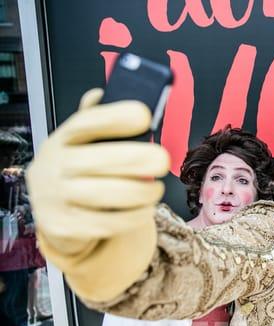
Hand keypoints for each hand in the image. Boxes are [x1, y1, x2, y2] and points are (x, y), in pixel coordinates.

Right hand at [26, 89, 169, 239]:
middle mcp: (54, 167)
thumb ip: (95, 120)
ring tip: (155, 190)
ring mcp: (55, 198)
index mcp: (62, 140)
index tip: (143, 115)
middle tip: (162, 161)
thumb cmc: (79, 174)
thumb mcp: (82, 145)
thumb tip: (104, 93)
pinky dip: (133, 216)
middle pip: (99, 160)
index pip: (85, 123)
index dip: (115, 117)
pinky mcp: (65, 227)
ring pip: (107, 194)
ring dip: (141, 192)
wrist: (57, 219)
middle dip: (137, 160)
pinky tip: (144, 210)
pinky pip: (108, 223)